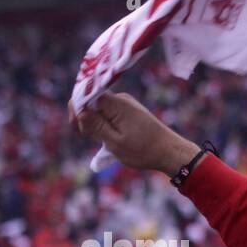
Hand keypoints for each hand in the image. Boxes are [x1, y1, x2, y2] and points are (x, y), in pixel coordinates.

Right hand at [71, 92, 200, 176]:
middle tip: (92, 139)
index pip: (86, 95)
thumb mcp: (115, 142)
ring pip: (99, 110)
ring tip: (105, 142)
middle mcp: (121, 99)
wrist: (169, 151)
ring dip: (96, 125)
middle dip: (86, 119)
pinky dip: (105, 126)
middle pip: (91, 102)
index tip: (77, 129)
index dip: (77, 109)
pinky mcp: (129, 112)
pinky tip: (110, 140)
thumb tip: (80, 111)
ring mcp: (125, 105)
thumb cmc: (143, 150)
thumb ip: (96, 126)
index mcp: (116, 104)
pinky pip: (109, 114)